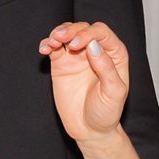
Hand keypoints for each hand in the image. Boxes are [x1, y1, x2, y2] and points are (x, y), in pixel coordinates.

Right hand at [40, 20, 130, 142]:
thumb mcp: (114, 93)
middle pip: (82, 29)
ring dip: (58, 33)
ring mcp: (78, 56)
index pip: (101, 32)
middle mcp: (96, 51)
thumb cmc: (107, 112)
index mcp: (114, 54)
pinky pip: (54, 47)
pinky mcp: (62, 63)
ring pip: (67, 33)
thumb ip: (106, 68)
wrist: (90, 130)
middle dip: (71, 31)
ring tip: (52, 42)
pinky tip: (45, 48)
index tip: (77, 45)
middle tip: (61, 40)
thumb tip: (93, 45)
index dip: (88, 33)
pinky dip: (48, 44)